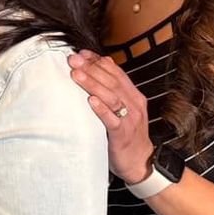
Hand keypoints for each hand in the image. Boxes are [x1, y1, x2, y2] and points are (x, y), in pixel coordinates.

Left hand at [68, 50, 155, 180]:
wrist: (140, 161)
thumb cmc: (126, 134)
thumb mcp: (124, 108)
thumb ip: (114, 90)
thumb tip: (100, 66)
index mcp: (133, 96)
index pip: (116, 73)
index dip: (98, 61)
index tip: (81, 53)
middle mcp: (133, 104)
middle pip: (112, 82)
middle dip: (91, 68)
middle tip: (73, 59)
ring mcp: (129, 119)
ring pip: (111, 97)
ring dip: (93, 84)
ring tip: (76, 74)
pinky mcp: (121, 135)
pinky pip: (112, 120)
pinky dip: (101, 110)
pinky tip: (90, 101)